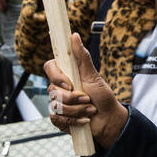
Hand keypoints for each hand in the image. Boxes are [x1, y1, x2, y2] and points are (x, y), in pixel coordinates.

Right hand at [45, 33, 127, 147]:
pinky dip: (75, 121)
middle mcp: (58, 89)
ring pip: (57, 106)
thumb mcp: (93, 75)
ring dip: (78, 110)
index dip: (57, 76)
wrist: (108, 119)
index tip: (70, 84)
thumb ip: (82, 57)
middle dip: (73, 98)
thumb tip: (74, 35)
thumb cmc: (102, 96)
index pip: (49, 67)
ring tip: (90, 110)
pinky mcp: (58, 119)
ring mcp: (57, 104)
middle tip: (88, 98)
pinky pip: (58, 119)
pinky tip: (85, 120)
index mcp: (65, 75)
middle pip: (52, 90)